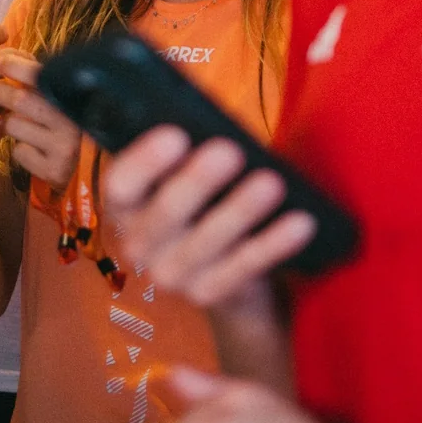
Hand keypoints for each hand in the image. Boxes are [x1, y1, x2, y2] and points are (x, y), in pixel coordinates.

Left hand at [0, 52, 80, 186]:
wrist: (89, 165)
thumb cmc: (63, 117)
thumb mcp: (56, 90)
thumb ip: (32, 70)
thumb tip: (2, 55)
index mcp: (71, 93)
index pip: (39, 73)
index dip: (14, 65)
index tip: (0, 64)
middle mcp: (70, 118)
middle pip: (19, 99)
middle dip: (1, 94)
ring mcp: (64, 146)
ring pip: (13, 125)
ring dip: (9, 124)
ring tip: (24, 125)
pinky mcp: (54, 170)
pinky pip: (18, 152)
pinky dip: (20, 150)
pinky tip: (35, 149)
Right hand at [103, 127, 315, 308]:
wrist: (218, 267)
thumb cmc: (200, 199)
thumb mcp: (182, 173)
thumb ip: (189, 152)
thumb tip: (217, 128)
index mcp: (125, 204)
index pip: (121, 184)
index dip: (145, 161)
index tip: (177, 134)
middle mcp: (138, 243)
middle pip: (166, 213)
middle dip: (199, 180)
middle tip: (230, 151)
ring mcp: (172, 274)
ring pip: (207, 242)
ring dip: (241, 210)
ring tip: (271, 183)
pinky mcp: (209, 294)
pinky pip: (245, 267)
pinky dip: (274, 243)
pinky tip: (300, 222)